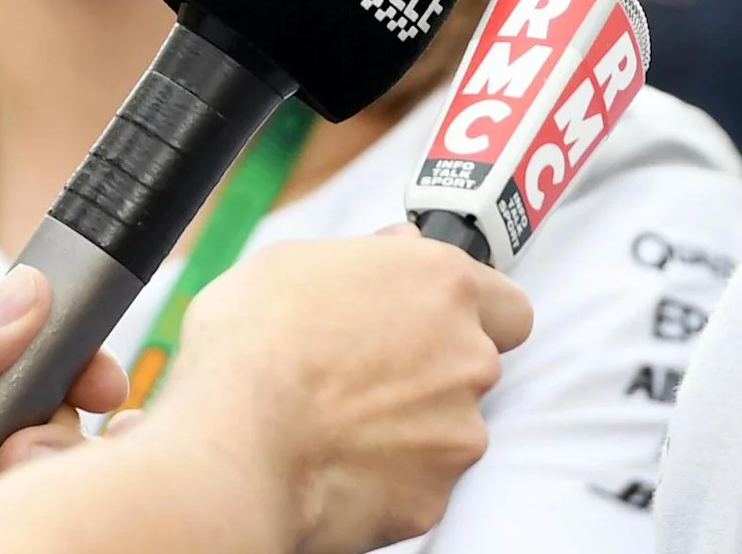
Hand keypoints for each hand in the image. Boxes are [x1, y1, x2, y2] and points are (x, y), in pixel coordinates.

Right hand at [145, 228, 530, 553]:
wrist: (235, 440)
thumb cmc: (253, 340)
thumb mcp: (295, 261)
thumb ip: (369, 254)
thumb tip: (402, 245)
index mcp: (442, 285)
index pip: (506, 305)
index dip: (472, 315)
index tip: (432, 323)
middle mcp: (468, 356)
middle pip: (474, 367)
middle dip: (433, 372)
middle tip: (366, 374)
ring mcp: (457, 432)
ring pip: (448, 429)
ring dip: (410, 427)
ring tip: (336, 424)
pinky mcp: (432, 497)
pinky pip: (417, 484)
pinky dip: (386, 477)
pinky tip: (333, 463)